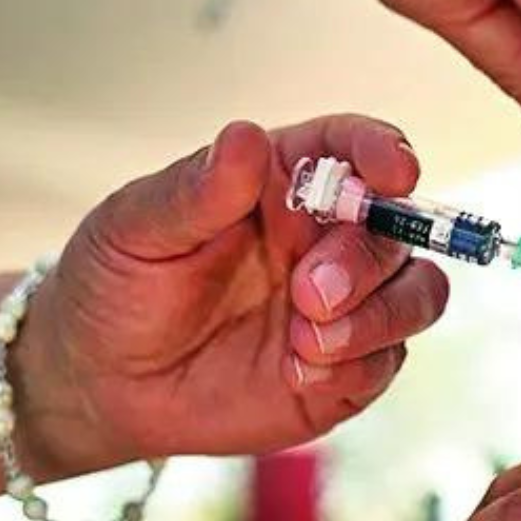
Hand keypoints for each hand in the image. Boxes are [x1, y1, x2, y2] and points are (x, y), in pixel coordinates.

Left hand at [18, 117, 448, 469]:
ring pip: (418, 292)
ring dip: (380, 316)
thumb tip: (245, 138)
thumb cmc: (117, 286)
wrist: (102, 382)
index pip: (352, 148)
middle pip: (398, 227)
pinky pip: (388, 360)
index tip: (394, 170)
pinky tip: (299, 374)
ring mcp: (345, 304)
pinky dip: (357, 367)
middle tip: (310, 293)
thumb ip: (197, 191)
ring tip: (307, 342)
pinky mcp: (346, 368)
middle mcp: (327, 237)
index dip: (383, 150)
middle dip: (366, 259)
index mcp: (284, 183)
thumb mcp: (135, 230)